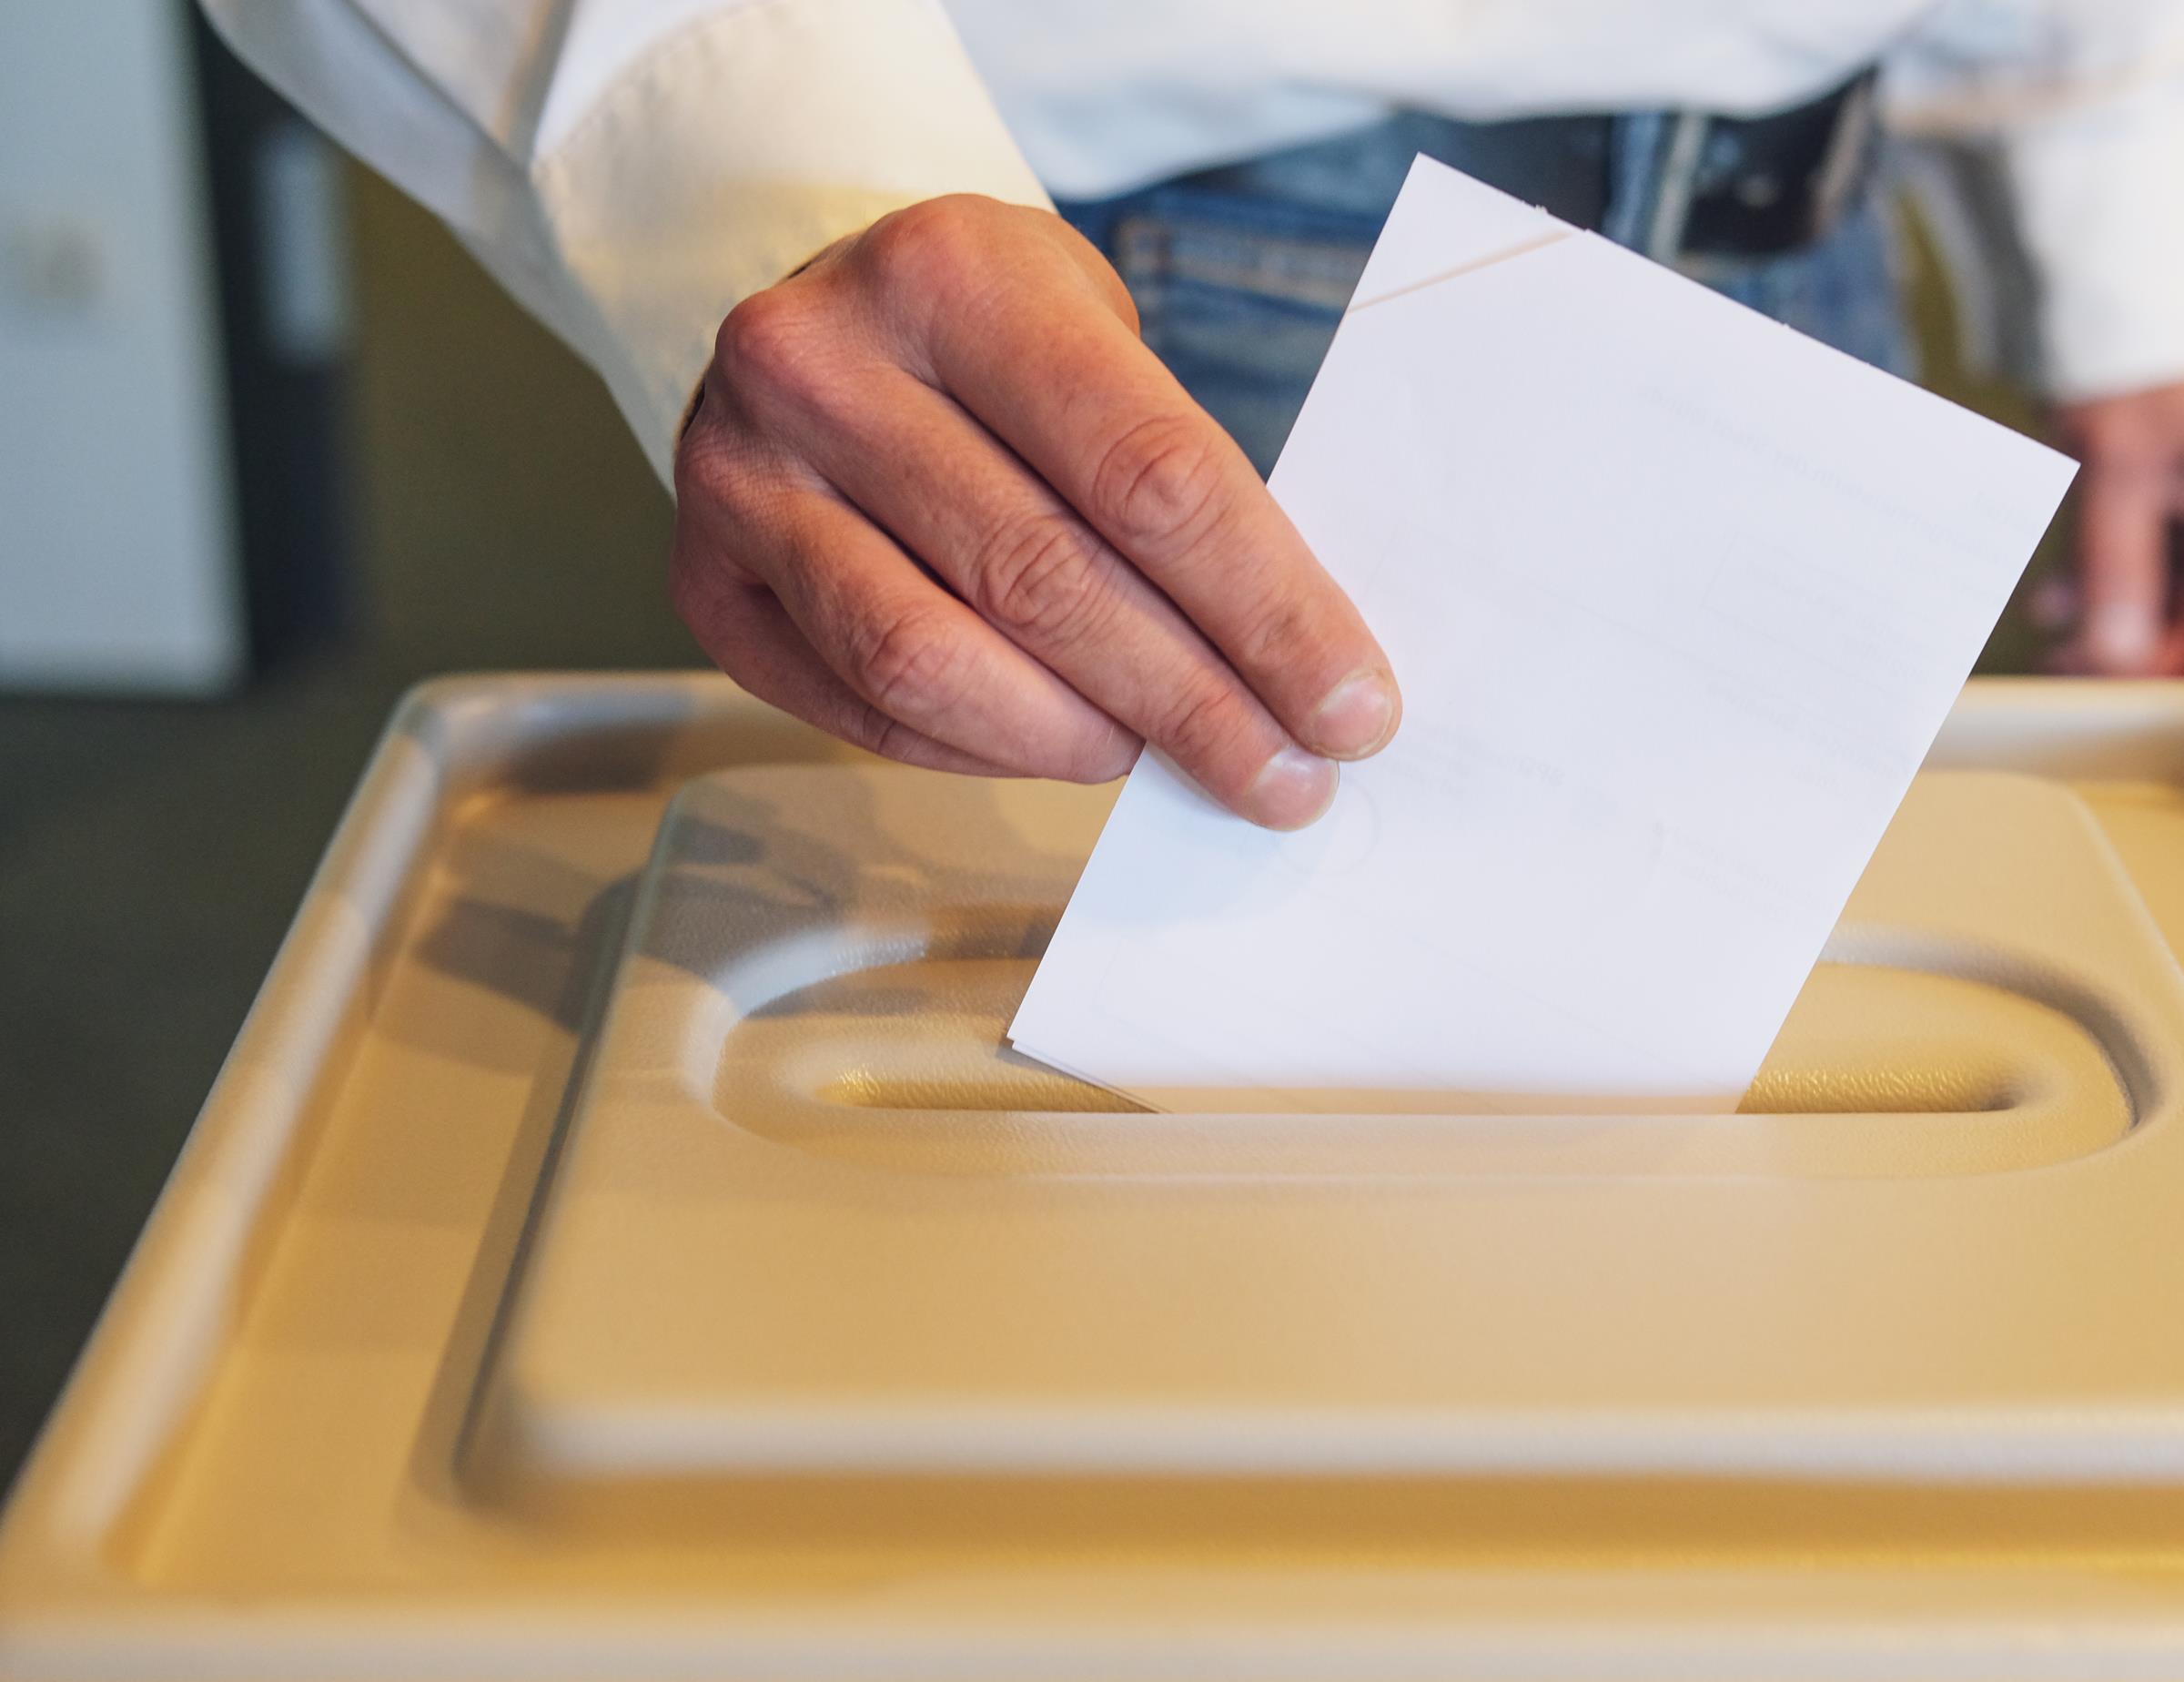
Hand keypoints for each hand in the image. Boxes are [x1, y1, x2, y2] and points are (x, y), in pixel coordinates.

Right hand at [670, 195, 1399, 828]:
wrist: (825, 318)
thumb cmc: (994, 336)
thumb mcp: (1092, 333)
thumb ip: (1173, 478)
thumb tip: (1296, 664)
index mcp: (953, 272)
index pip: (1146, 471)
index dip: (1266, 607)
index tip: (1350, 701)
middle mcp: (822, 363)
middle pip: (1045, 578)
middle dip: (1194, 703)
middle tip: (1287, 780)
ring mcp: (739, 475)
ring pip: (932, 660)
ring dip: (1080, 741)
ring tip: (1172, 765)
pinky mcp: (706, 584)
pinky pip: (864, 708)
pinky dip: (983, 750)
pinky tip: (1066, 747)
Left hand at [2034, 360, 2183, 679]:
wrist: (2122, 283)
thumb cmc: (2144, 361)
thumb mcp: (2121, 478)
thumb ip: (2119, 575)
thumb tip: (2117, 657)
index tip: (2139, 708)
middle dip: (2147, 660)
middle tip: (2076, 681)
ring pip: (2174, 601)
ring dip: (2117, 628)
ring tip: (2053, 650)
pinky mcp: (2174, 495)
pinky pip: (2147, 564)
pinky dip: (2102, 587)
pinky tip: (2052, 600)